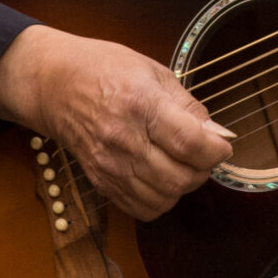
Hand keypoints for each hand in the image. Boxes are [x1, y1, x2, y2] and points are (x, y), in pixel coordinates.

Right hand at [0, 24, 233, 220]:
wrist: (54, 85)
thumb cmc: (104, 69)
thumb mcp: (153, 72)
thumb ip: (187, 106)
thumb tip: (217, 134)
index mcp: (139, 104)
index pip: (190, 143)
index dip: (216, 151)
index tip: (223, 146)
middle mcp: (122, 139)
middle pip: (179, 178)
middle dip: (203, 170)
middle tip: (204, 155)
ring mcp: (108, 165)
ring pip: (163, 198)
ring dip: (183, 187)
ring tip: (182, 165)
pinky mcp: (100, 181)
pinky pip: (141, 208)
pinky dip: (160, 200)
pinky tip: (161, 178)